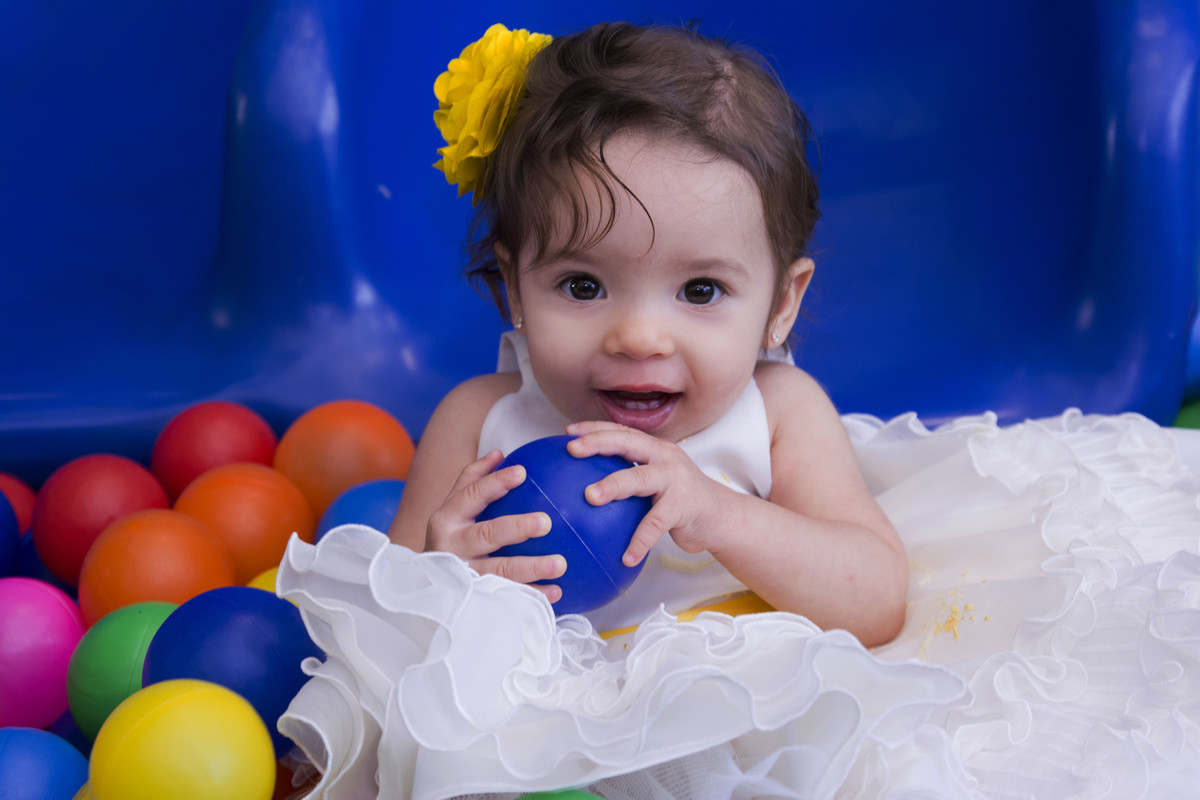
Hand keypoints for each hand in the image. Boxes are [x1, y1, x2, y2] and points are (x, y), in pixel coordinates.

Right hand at [426, 449, 565, 601]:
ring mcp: (463, 575)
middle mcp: (452, 546)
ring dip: (531, 567)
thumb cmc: (451, 537)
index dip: (496, 483)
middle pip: (487, 534)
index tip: (522, 472)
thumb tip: (499, 453)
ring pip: (499, 570)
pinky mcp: (474, 600)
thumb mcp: (453, 508)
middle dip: (516, 528)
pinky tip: (557, 592)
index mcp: (447, 518)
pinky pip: (508, 597)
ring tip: (560, 563)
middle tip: (546, 522)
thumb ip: (473, 479)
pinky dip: (533, 596)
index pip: (472, 495)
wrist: (425, 588)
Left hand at [565, 421, 731, 566]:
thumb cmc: (679, 500)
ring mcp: (675, 480)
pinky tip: (625, 557)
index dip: (595, 428)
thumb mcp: (653, 482)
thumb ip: (627, 477)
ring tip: (590, 497)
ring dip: (614, 486)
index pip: (621, 431)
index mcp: (654, 449)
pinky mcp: (683, 506)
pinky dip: (639, 542)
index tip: (567, 433)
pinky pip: (655, 524)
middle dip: (599, 443)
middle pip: (628, 442)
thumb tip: (580, 489)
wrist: (719, 518)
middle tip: (573, 450)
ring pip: (640, 478)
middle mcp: (664, 458)